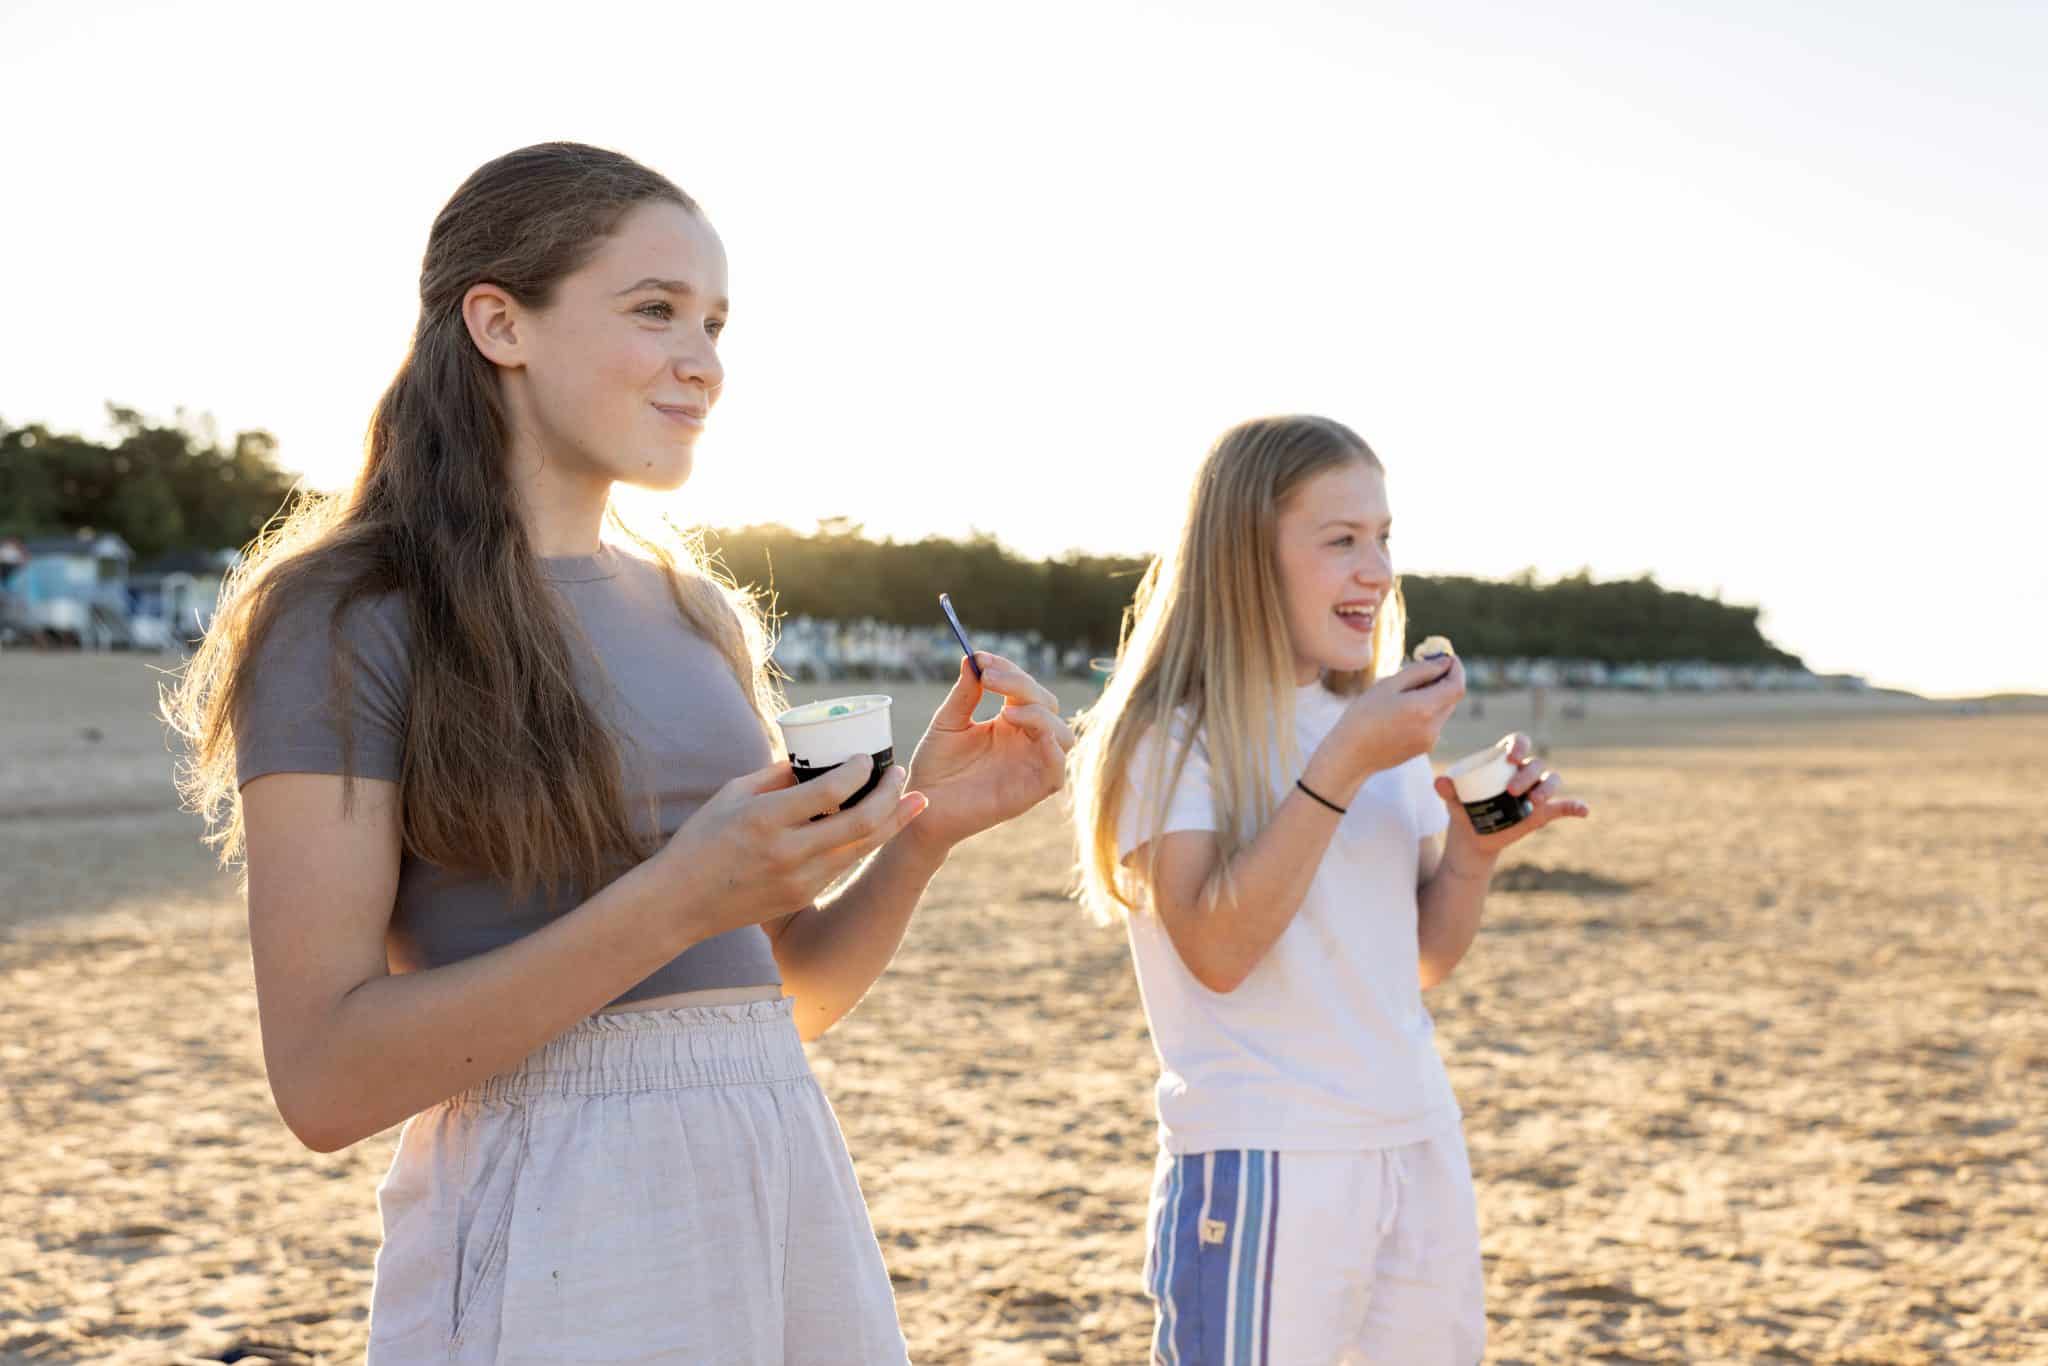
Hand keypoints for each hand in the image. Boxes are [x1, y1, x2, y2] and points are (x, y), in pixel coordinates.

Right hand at [656, 755, 928, 939]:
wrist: (682, 902)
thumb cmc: (703, 839)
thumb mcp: (733, 794)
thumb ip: (777, 775)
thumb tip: (815, 757)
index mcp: (767, 818)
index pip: (832, 790)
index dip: (861, 770)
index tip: (868, 758)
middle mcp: (788, 851)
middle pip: (863, 822)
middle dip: (892, 794)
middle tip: (901, 775)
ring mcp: (799, 879)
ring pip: (863, 847)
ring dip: (894, 820)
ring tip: (914, 799)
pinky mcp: (803, 896)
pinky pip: (844, 865)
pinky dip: (865, 841)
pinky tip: (880, 825)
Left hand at [903, 652, 1074, 851]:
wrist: (922, 806)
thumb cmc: (935, 766)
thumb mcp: (948, 722)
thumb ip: (964, 693)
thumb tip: (973, 657)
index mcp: (1009, 722)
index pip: (1025, 687)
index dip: (1008, 668)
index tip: (980, 658)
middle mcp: (1026, 741)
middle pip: (1047, 704)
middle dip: (1021, 684)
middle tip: (988, 677)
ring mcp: (1031, 766)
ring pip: (1063, 734)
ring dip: (1040, 714)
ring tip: (1008, 710)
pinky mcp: (1031, 791)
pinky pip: (1058, 770)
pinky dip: (1051, 748)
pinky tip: (1021, 730)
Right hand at [1311, 654, 1464, 792]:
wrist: (1350, 755)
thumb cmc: (1363, 716)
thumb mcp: (1388, 685)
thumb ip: (1420, 671)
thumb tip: (1444, 662)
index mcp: (1424, 709)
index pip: (1457, 686)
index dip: (1457, 669)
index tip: (1448, 657)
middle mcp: (1433, 727)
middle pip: (1451, 698)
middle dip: (1443, 680)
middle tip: (1425, 666)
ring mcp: (1429, 741)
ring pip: (1442, 710)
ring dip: (1433, 696)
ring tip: (1405, 691)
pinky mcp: (1424, 748)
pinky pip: (1433, 723)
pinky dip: (1426, 711)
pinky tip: (1401, 711)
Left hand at [1433, 731, 1590, 866]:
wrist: (1472, 837)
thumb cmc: (1463, 808)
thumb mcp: (1453, 799)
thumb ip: (1446, 789)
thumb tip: (1438, 781)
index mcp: (1504, 761)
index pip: (1517, 742)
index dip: (1519, 745)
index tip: (1511, 758)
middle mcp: (1524, 772)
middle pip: (1535, 764)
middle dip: (1528, 774)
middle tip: (1512, 791)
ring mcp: (1536, 790)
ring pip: (1551, 780)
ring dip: (1547, 788)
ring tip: (1535, 801)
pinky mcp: (1545, 811)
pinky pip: (1565, 805)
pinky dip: (1575, 806)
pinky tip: (1583, 810)